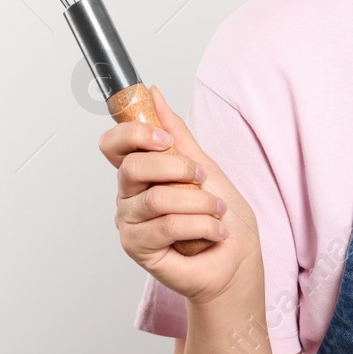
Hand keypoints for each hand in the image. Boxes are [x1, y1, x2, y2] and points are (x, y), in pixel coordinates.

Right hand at [98, 85, 264, 307]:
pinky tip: (214, 232)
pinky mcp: (138, 249)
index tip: (166, 139)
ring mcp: (129, 223)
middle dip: (177, 168)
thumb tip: (153, 93)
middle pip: (133, 166)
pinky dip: (201, 226)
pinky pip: (165, 226)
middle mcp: (128, 196)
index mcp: (139, 172)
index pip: (114, 144)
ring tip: (217, 212)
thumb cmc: (221, 217)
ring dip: (199, 203)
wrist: (237, 260)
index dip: (134, 133)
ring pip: (157, 198)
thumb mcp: (204, 165)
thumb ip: (176, 132)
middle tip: (201, 179)